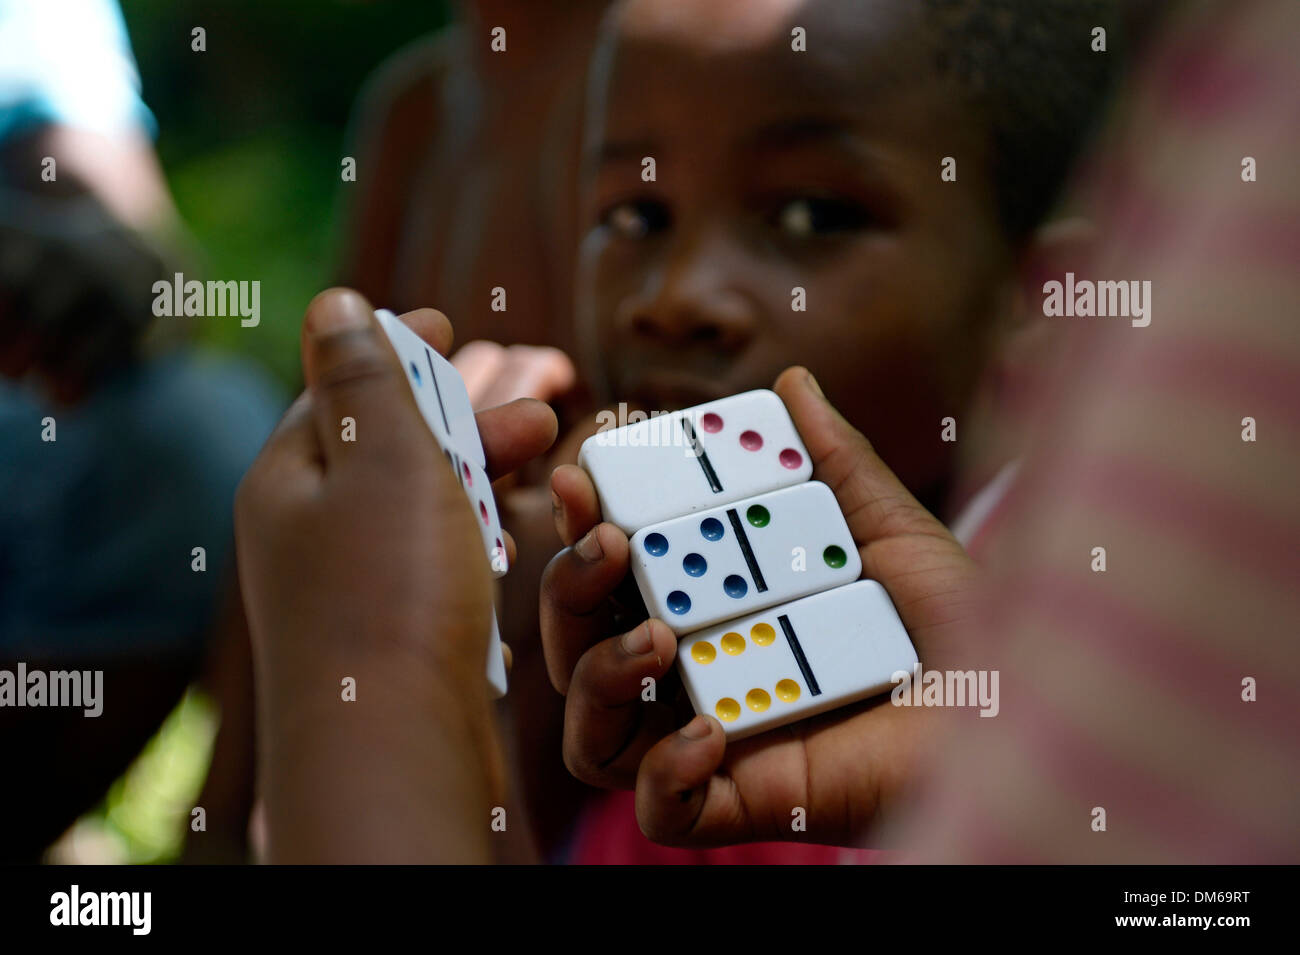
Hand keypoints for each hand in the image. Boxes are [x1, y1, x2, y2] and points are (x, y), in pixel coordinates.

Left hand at [234, 289, 555, 860]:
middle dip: (467, 411)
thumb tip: (331, 304)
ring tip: (546, 449)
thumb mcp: (383, 458)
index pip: (342, 389)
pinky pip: (433, 559)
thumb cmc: (391, 594)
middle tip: (545, 397)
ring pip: (420, 503)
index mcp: (290, 479)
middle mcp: (308, 532)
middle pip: (392, 445)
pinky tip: (512, 535)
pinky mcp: (390, 635)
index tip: (449, 323)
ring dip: (482, 467)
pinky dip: (475, 530)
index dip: (398, 350)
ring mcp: (347, 588)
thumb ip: (365, 377)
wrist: (393, 746)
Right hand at [540, 367, 978, 846]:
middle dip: (567, 586)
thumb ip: (835, 463)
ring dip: (597, 674)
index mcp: (715, 605)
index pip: (618, 567)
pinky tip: (708, 732)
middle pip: (579, 643)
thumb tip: (794, 382)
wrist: (1017, 715)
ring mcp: (711, 741)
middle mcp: (696, 672)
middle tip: (605, 541)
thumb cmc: (957, 626)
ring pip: (591, 731)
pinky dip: (662, 774)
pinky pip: (658, 808)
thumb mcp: (890, 533)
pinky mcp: (740, 804)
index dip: (584, 521)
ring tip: (654, 638)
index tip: (583, 472)